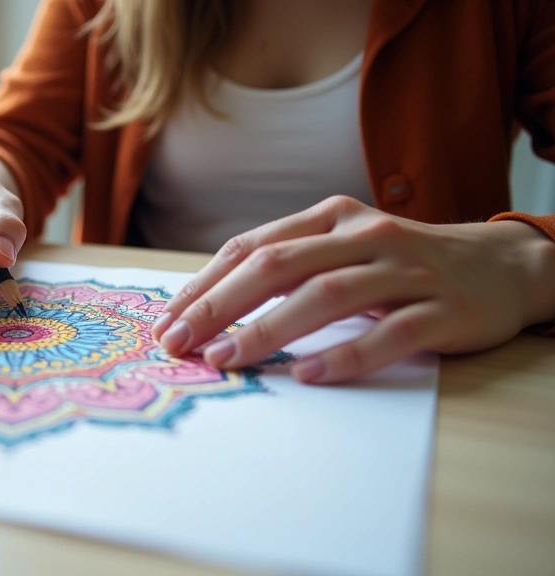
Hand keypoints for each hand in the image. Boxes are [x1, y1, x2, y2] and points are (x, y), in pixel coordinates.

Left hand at [151, 196, 554, 383]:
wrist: (500, 266)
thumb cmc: (400, 264)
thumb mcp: (342, 249)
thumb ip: (288, 266)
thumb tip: (206, 306)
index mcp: (331, 218)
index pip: (253, 247)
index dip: (205, 284)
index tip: (166, 321)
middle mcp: (364, 235)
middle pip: (277, 266)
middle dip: (219, 306)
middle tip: (179, 343)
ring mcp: (405, 270)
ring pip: (324, 296)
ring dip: (267, 330)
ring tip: (226, 359)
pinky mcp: (442, 310)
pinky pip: (387, 334)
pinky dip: (343, 356)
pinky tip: (306, 375)